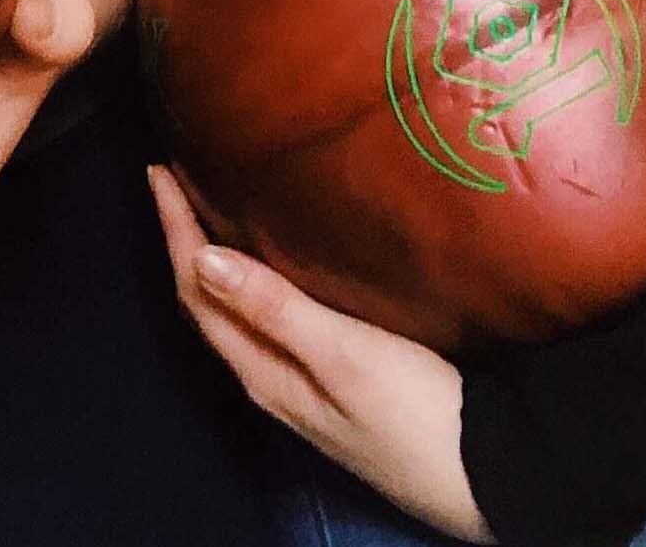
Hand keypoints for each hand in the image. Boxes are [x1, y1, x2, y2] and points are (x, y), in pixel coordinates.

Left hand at [150, 168, 487, 542]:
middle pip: (209, 303)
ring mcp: (301, 383)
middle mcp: (271, 378)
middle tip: (177, 177)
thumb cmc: (416, 413)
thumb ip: (274, 308)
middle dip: (187, 240)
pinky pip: (272, 321)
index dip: (175, 231)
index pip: (198, 292)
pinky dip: (257, 280)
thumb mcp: (344, 355)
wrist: (484, 475)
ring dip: (219, 260)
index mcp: (263, 371)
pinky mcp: (333, 380)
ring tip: (213, 207)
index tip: (160, 170)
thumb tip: (202, 258)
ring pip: (239, 313)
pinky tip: (279, 262)